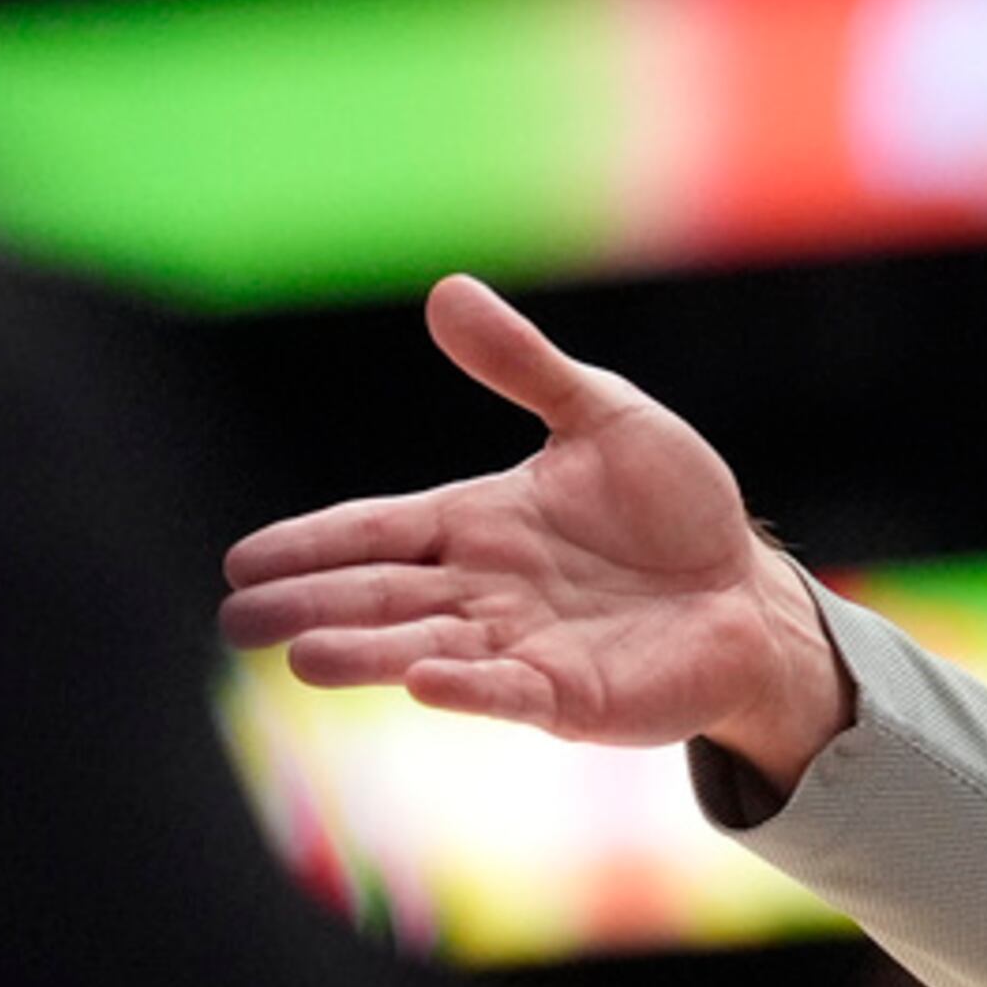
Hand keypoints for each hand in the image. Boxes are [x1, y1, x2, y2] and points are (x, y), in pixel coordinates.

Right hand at [217, 275, 849, 787]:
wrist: (749, 592)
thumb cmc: (675, 509)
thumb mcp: (604, 419)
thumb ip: (525, 367)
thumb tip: (446, 290)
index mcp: (477, 525)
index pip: (377, 530)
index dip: (313, 543)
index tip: (243, 560)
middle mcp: (485, 591)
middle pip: (382, 596)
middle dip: (312, 606)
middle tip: (237, 619)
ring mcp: (524, 647)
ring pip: (428, 649)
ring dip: (369, 655)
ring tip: (304, 659)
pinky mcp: (574, 696)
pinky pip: (513, 692)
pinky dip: (471, 688)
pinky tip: (424, 683)